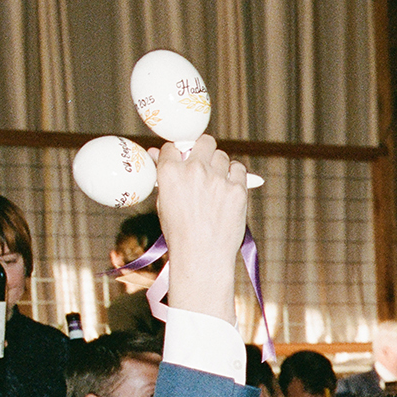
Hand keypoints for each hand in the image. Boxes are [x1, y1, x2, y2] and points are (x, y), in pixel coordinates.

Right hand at [155, 136, 251, 322]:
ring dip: (220, 164)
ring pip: (222, 155)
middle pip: (204, 142)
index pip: (173, 147)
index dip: (178, 153)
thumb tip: (157, 154)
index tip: (183, 159)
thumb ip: (165, 176)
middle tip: (205, 161)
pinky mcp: (237, 189)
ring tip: (217, 181)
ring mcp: (218, 178)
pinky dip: (235, 174)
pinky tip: (230, 185)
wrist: (202, 254)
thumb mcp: (163, 202)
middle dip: (203, 149)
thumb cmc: (180, 232)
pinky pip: (239, 169)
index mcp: (170, 172)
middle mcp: (194, 170)